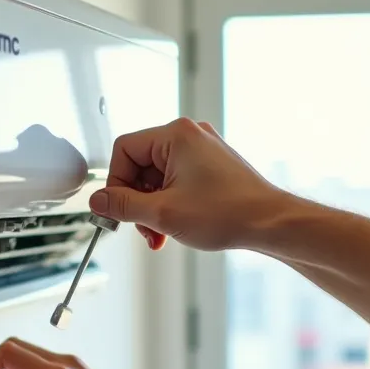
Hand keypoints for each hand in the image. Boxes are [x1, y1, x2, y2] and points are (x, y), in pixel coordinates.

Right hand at [90, 117, 287, 251]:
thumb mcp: (162, 213)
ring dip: (153, 207)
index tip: (117, 209)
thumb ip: (123, 206)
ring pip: (158, 177)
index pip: (124, 150)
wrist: (270, 224)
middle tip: (142, 227)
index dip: (115, 183)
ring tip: (161, 233)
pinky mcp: (211, 166)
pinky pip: (177, 180)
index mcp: (175, 135)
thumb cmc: (229, 212)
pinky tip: (175, 226)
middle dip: (137, 201)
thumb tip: (98, 202)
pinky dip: (170, 203)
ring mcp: (202, 150)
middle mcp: (189, 136)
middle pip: (140, 165)